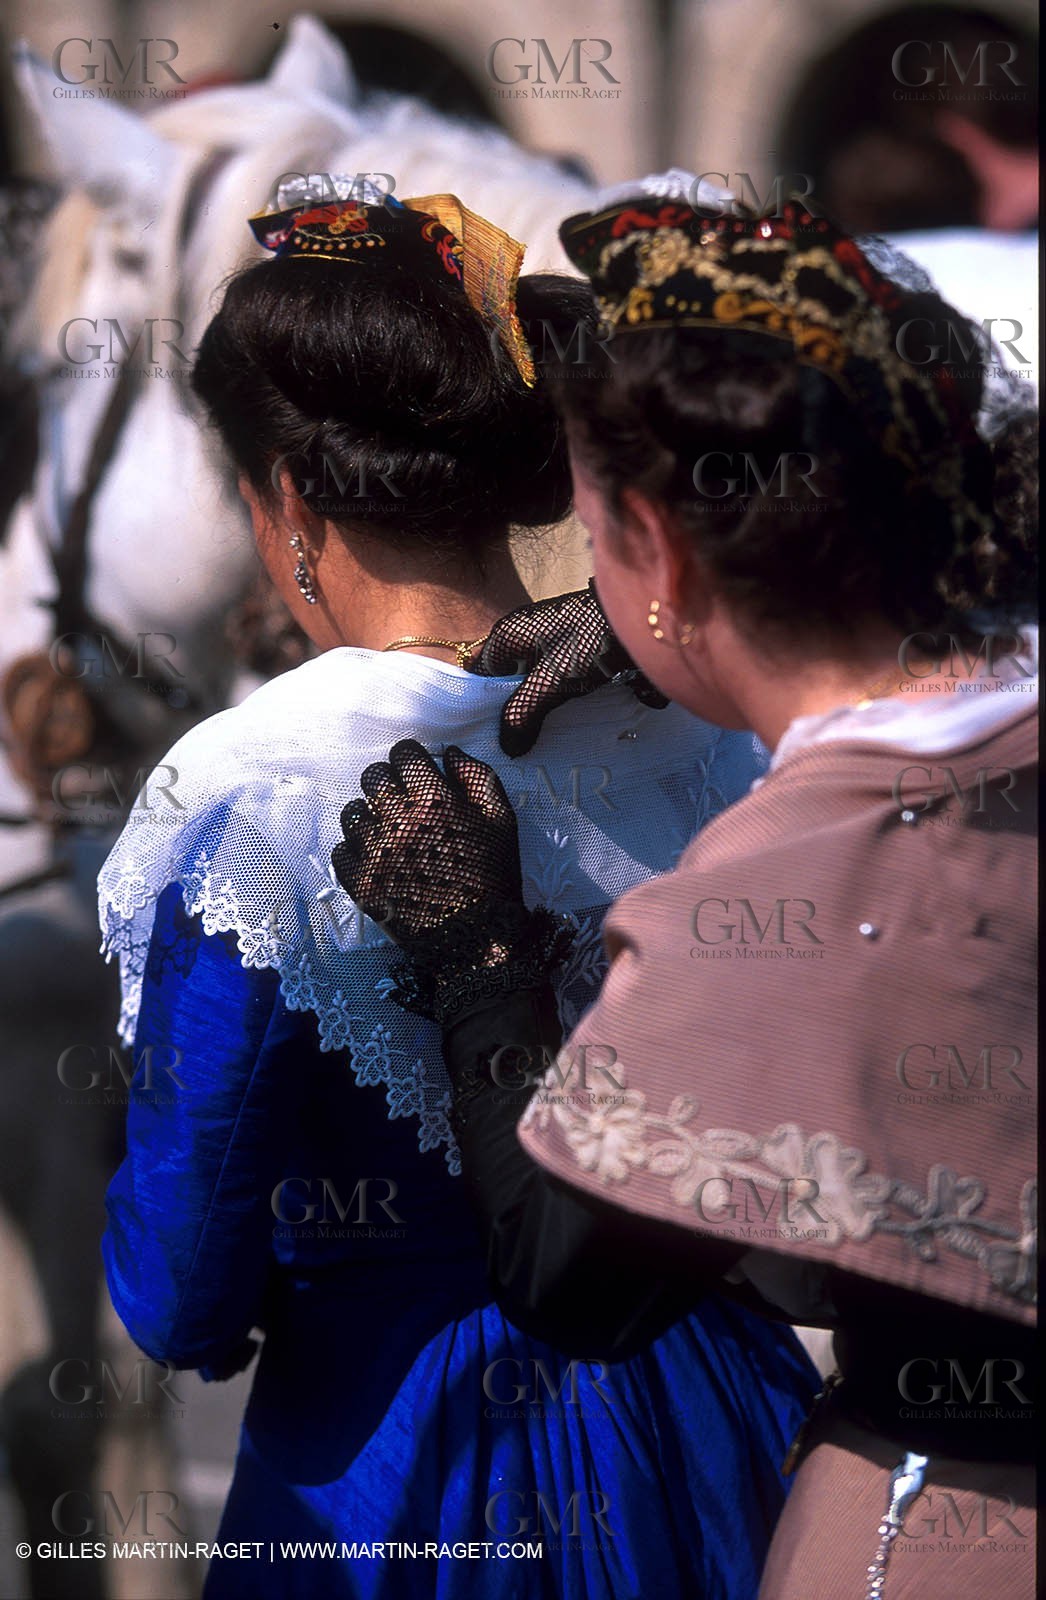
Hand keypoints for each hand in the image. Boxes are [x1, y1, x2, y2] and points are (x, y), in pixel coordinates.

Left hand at [332, 739, 523, 949]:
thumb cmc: (493, 877)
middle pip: (372, 776)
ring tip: (388, 832)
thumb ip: (478, 779)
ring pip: (353, 812)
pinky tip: (376, 858)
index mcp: (434, 800)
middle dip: (388, 783)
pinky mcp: (361, 883)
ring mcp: (374, 853)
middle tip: (404, 803)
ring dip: (370, 815)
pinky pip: (341, 851)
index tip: (418, 774)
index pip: (403, 754)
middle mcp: (398, 820)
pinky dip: (355, 850)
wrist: (477, 941)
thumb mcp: (502, 821)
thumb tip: (449, 754)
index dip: (412, 760)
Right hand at [471, 580, 667, 755]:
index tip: (481, 739)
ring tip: (538, 750)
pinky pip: (563, 689)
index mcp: (509, 635)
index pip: (478, 675)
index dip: (477, 706)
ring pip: (536, 690)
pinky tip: (569, 734)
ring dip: (541, 715)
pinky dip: (565, 708)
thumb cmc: (593, 638)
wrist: (645, 619)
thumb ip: (525, 711)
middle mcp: (526, 640)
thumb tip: (507, 748)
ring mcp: (554, 649)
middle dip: (513, 716)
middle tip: (512, 752)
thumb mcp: (553, 678)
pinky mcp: (579, 660)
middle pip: (508, 685)